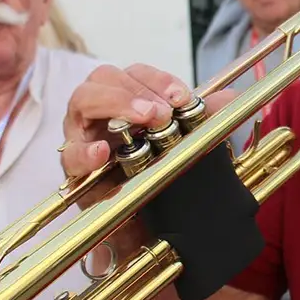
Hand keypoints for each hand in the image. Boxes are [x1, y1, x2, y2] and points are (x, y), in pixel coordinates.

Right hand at [60, 64, 236, 210]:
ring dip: (116, 104)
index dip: (158, 80)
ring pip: (82, 101)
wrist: (144, 227)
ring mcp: (82, 135)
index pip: (135, 73)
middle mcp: (100, 110)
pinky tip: (103, 151)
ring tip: (145, 119)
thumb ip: (205, 120)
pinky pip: (70, 155)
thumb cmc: (158, 175)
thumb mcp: (186, 145)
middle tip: (163, 113)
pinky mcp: (74, 169)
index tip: (182, 97)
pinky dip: (85, 151)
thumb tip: (230, 97)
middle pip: (104, 78)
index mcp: (126, 98)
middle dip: (137, 90)